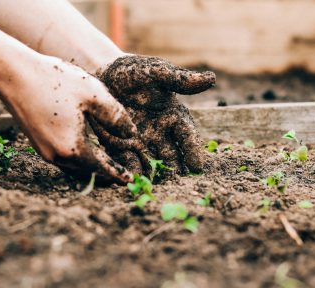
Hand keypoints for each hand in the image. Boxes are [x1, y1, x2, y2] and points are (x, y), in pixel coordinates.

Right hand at [0, 55, 135, 183]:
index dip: (118, 174)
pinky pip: (64, 160)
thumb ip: (115, 116)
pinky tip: (86, 152)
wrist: (13, 74)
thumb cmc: (55, 81)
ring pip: (75, 168)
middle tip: (121, 176)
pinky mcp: (38, 144)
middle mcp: (57, 156)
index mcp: (73, 148)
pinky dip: (79, 160)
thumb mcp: (93, 94)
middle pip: (88, 172)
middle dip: (106, 175)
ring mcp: (45, 151)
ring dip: (92, 169)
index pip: (102, 167)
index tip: (130, 180)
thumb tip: (131, 134)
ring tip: (107, 166)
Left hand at [90, 55, 215, 174]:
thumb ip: (179, 80)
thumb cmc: (133, 71)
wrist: (103, 74)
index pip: (187, 136)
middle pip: (172, 155)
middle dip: (176, 170)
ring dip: (156, 175)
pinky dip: (133, 172)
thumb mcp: (156, 72)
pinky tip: (134, 181)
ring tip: (158, 188)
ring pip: (153, 162)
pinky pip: (129, 162)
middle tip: (179, 184)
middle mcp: (160, 133)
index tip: (198, 167)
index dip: (193, 151)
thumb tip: (211, 79)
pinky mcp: (122, 146)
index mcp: (173, 116)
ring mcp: (142, 141)